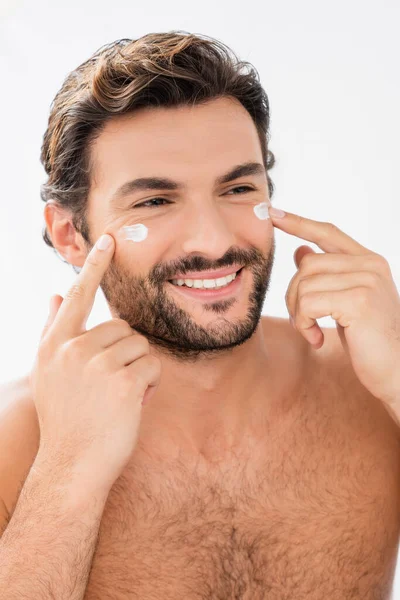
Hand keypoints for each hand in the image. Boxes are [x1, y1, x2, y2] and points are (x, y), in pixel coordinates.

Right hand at [29, 233, 160, 492]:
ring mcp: (96, 364)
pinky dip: (150, 383)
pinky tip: (133, 403)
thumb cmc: (66, 418)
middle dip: (125, 353)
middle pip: (122, 327)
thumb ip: (52, 330)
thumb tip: (54, 295)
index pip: (77, 296)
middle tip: (111, 385)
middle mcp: (72, 349)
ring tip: (119, 396)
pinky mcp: (123, 381)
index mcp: (54, 344)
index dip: (94, 266)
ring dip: (138, 368)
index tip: (109, 239)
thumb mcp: (49, 373)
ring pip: (140, 345)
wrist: (72, 465)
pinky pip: (152, 364)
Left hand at [268, 206, 399, 422]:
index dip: (298, 223)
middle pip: (307, 265)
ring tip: (313, 332)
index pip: (328, 232)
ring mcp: (367, 280)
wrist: (396, 370)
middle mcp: (370, 265)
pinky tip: (318, 339)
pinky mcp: (359, 300)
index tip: (273, 213)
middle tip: (304, 321)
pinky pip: (308, 303)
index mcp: (368, 261)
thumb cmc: (370, 340)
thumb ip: (327, 275)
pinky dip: (304, 323)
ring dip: (299, 313)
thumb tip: (300, 251)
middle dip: (294, 296)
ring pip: (304, 284)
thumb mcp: (345, 302)